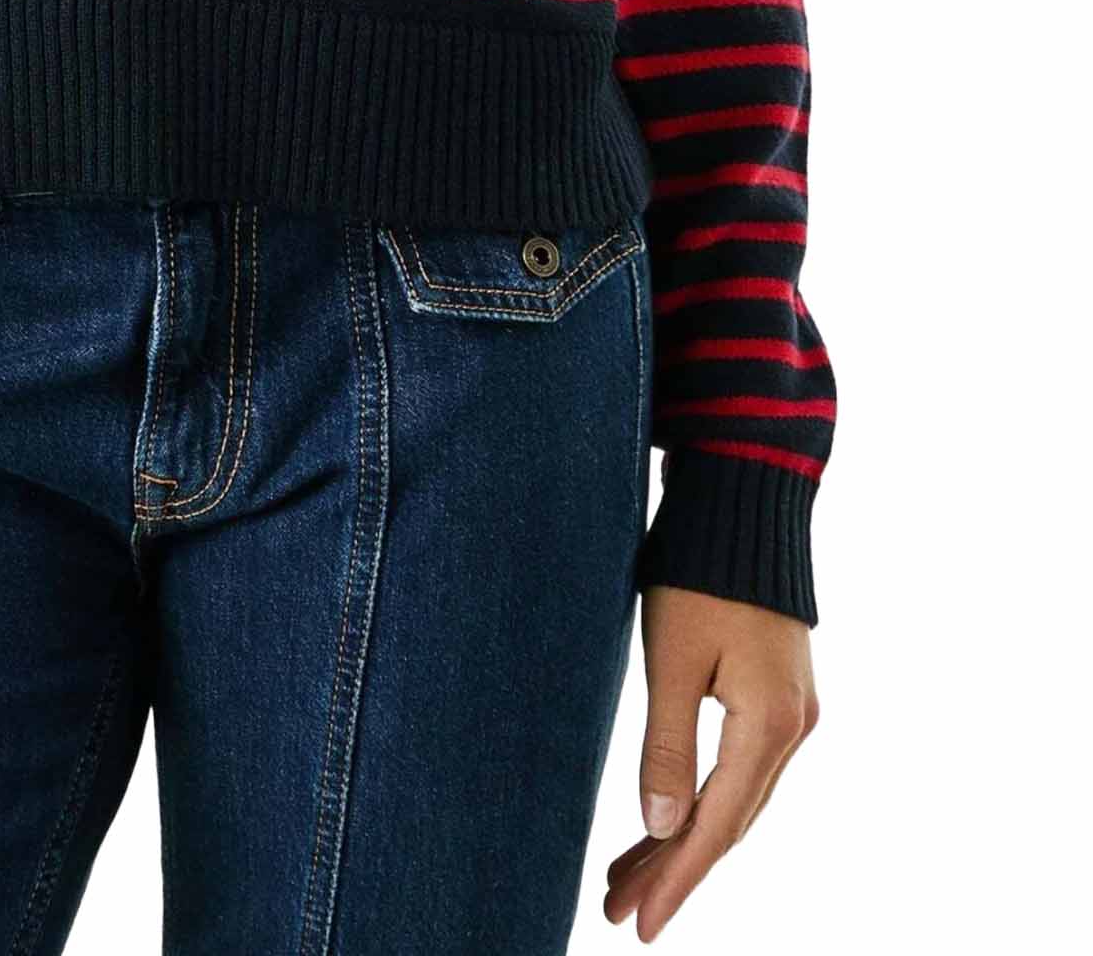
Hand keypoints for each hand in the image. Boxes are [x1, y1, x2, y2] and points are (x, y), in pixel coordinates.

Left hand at [604, 585, 817, 941]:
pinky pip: (740, 768)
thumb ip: (668, 747)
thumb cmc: (701, 572)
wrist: (745, 502)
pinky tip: (668, 819)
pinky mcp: (779, 695)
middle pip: (730, 821)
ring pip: (735, 797)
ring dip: (684, 837)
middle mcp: (793, 728)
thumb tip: (662, 828)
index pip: (719, 826)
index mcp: (770, 723)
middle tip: (620, 911)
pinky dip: (702, 799)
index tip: (640, 925)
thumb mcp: (673, 659)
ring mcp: (792, 712)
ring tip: (629, 877)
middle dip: (673, 868)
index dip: (677, 879)